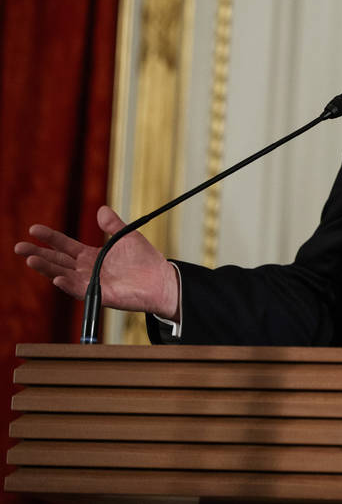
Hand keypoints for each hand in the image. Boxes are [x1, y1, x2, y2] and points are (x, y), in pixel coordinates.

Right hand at [14, 205, 179, 319]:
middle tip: (19, 246)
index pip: (64, 245)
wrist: (161, 279)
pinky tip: (57, 278)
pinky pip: (80, 290)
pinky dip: (68, 284)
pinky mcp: (100, 294)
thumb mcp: (127, 236)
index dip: (50, 238)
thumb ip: (112, 225)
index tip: (33, 229)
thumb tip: (101, 208)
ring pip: (63, 275)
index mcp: (91, 255)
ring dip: (46, 268)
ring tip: (31, 259)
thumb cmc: (145, 260)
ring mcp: (91, 282)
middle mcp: (86, 269)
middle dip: (38, 253)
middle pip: (57, 260)